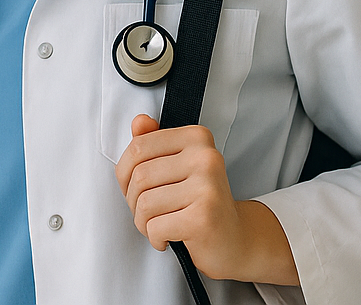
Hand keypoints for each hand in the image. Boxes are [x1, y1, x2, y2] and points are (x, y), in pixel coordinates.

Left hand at [115, 114, 297, 285]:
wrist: (235, 240)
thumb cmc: (199, 202)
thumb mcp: (176, 166)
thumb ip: (154, 141)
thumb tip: (139, 121)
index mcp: (197, 138)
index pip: (138, 147)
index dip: (125, 172)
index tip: (136, 188)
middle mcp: (206, 158)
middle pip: (139, 176)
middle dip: (134, 200)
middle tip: (149, 212)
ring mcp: (207, 187)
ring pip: (144, 203)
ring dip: (143, 222)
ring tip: (160, 225)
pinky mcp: (203, 218)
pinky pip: (155, 227)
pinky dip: (155, 238)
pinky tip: (168, 238)